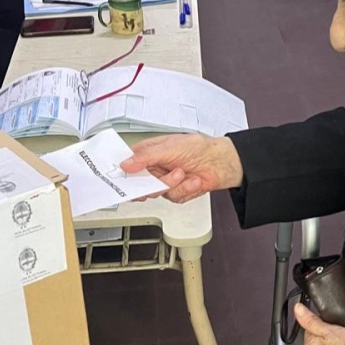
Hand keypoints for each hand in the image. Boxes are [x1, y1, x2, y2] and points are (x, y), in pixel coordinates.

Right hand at [120, 134, 243, 202]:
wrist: (222, 162)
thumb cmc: (200, 147)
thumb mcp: (170, 147)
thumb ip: (146, 156)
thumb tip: (126, 163)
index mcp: (151, 152)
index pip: (129, 162)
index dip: (125, 171)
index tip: (123, 178)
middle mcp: (157, 167)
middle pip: (140, 183)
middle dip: (152, 183)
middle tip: (158, 179)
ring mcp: (166, 181)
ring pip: (157, 192)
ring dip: (173, 184)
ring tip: (183, 173)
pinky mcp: (177, 192)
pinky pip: (173, 197)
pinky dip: (185, 190)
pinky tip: (193, 180)